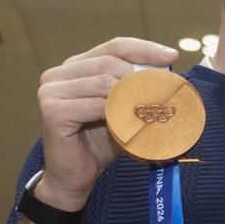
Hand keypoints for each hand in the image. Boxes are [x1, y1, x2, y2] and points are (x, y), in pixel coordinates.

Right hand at [36, 37, 178, 208]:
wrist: (76, 177)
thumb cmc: (101, 142)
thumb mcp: (125, 109)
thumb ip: (139, 89)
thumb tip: (173, 73)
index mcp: (76, 66)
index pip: (114, 46)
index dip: (144, 48)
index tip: (171, 56)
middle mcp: (59, 74)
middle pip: (110, 62)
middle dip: (142, 75)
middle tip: (166, 91)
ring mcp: (51, 90)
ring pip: (105, 82)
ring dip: (133, 95)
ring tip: (153, 109)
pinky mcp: (53, 111)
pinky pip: (97, 104)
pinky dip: (119, 113)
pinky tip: (133, 122)